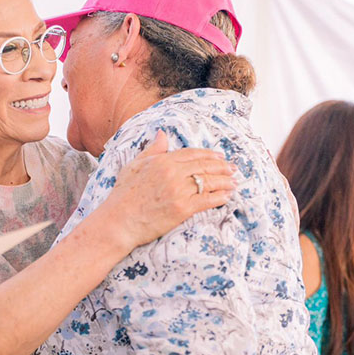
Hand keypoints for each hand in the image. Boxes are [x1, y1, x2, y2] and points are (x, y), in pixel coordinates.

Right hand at [102, 130, 235, 250]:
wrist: (119, 221)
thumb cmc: (123, 195)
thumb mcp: (134, 165)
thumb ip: (152, 149)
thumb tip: (162, 133)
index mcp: (162, 161)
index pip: (192, 154)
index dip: (209, 154)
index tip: (219, 156)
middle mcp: (173, 173)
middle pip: (204, 166)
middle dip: (222, 166)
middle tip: (233, 168)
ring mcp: (179, 191)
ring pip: (209, 182)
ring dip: (225, 181)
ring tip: (234, 182)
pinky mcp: (183, 209)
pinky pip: (207, 200)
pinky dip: (220, 197)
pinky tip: (227, 196)